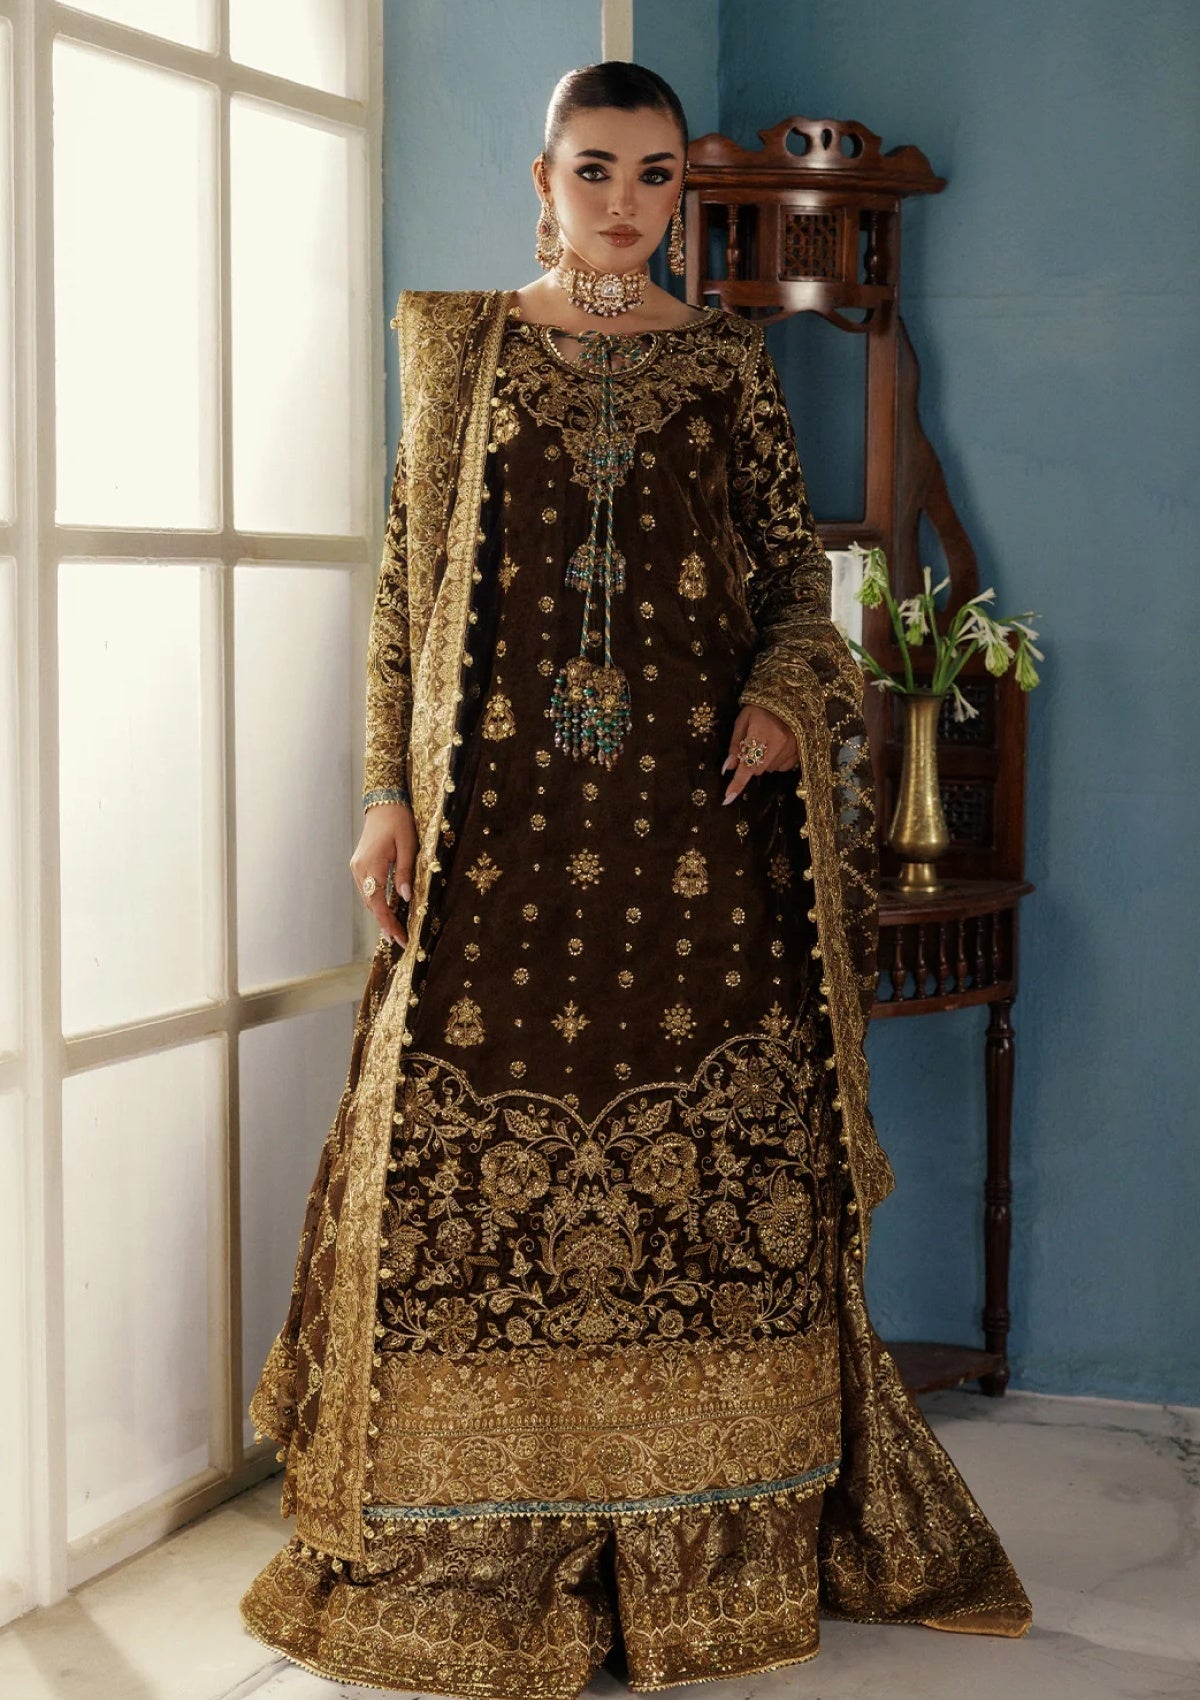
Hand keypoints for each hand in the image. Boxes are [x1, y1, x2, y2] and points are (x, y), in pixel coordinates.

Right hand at [350, 802, 415, 945]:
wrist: (384, 804)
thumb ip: (404, 872)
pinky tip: (387, 910)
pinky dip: (377, 901)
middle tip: (399, 940)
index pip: (378, 903)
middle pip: (371, 904)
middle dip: (385, 923)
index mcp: (371, 865)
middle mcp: (359, 869)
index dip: (388, 923)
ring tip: (394, 931)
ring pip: (368, 898)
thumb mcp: (407, 846)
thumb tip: (405, 898)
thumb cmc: (399, 822)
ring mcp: (357, 867)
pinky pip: (367, 889)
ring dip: (380, 914)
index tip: (399, 938)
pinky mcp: (359, 865)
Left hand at [721, 704, 799, 802]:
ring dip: (764, 762)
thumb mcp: (743, 720)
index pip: (747, 765)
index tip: (727, 798)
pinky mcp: (801, 751)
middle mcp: (779, 744)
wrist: (790, 696)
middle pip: (757, 770)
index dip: (737, 783)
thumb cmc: (761, 707)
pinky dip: (777, 762)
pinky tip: (777, 747)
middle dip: (750, 764)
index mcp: (762, 733)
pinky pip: (784, 767)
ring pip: (770, 770)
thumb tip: (728, 768)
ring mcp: (793, 748)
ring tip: (766, 743)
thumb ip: (735, 744)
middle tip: (750, 748)